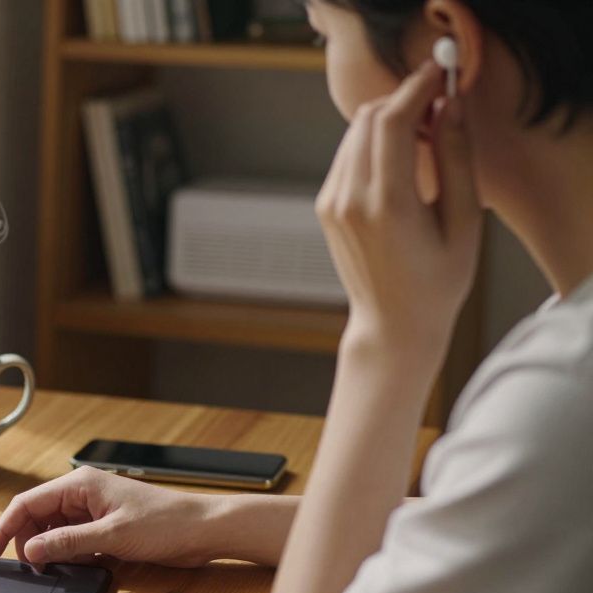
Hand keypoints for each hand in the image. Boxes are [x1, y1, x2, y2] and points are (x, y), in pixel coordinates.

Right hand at [0, 466, 221, 568]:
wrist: (205, 529)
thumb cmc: (167, 523)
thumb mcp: (113, 537)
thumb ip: (68, 543)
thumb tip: (32, 550)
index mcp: (79, 485)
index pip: (26, 505)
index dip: (2, 531)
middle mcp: (82, 494)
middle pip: (35, 518)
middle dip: (27, 544)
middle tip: (32, 571)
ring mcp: (93, 511)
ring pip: (53, 532)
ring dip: (50, 552)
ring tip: (58, 570)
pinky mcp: (104, 527)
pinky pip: (72, 541)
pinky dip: (68, 556)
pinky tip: (78, 567)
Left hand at [317, 61, 482, 357]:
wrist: (392, 323)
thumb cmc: (436, 281)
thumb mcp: (462, 221)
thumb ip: (456, 159)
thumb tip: (450, 106)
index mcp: (387, 205)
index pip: (392, 121)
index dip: (416, 88)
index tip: (439, 73)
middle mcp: (349, 199)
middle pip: (368, 119)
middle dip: (403, 100)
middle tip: (438, 103)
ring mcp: (331, 203)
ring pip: (354, 133)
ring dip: (388, 119)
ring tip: (426, 136)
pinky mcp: (325, 205)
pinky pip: (347, 155)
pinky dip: (373, 142)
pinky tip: (402, 160)